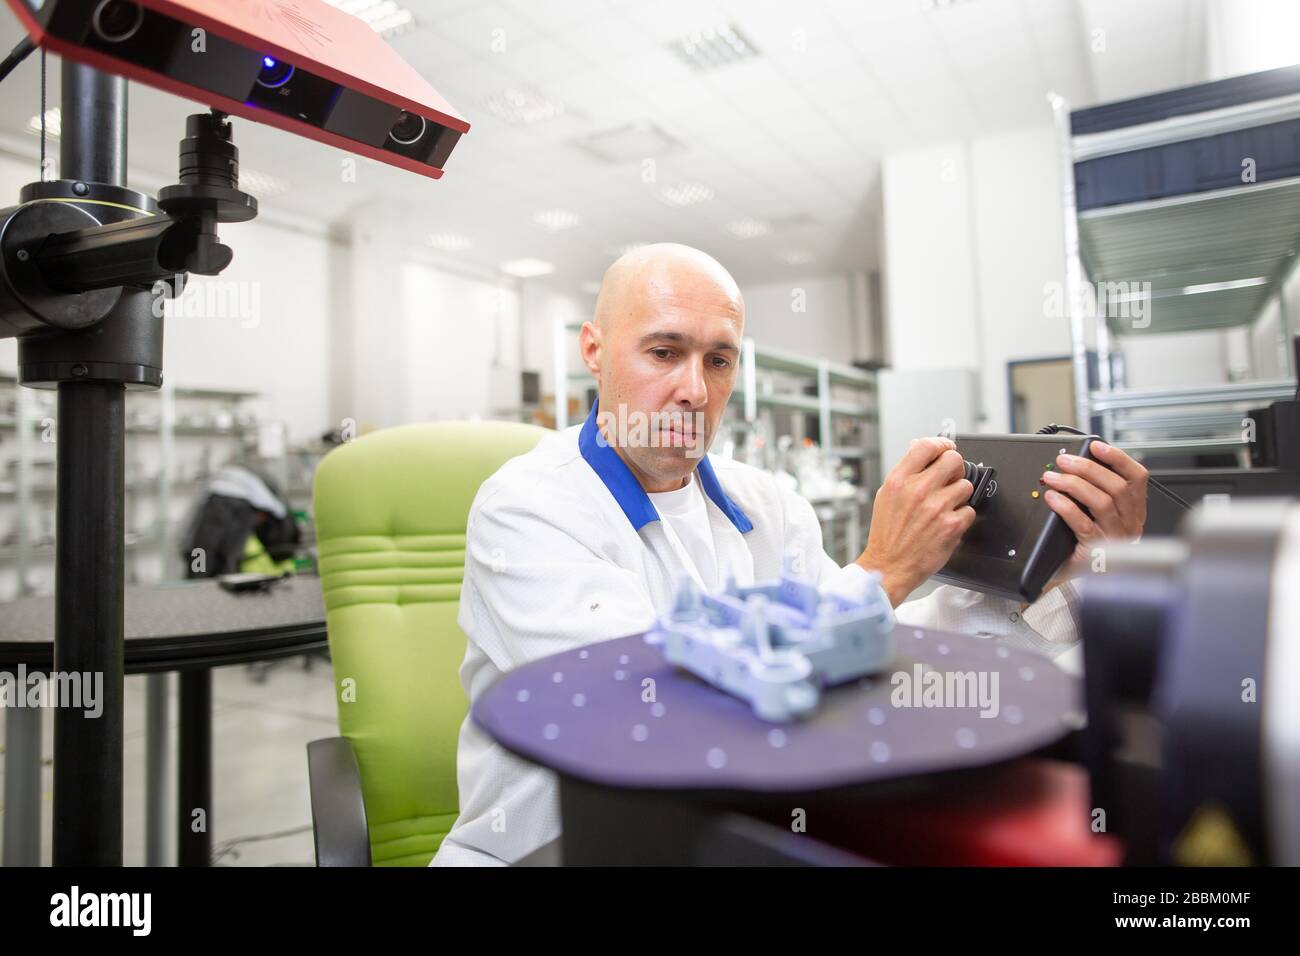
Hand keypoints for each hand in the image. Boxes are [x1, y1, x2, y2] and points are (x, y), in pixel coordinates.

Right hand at [856, 437, 975, 605]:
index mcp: (899, 480)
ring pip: (965, 486)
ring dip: (959, 495)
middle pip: (953, 460)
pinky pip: (969, 510)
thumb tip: (918, 448)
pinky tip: (946, 523)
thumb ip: (905, 471)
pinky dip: (961, 517)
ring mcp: (936, 507)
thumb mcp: (886, 496)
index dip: (941, 444)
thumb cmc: (887, 534)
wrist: (889, 566)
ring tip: (945, 507)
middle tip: (950, 479)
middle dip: (955, 468)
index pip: (927, 446)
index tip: (946, 448)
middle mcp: (918, 490)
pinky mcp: (952, 525)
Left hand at [1040, 440, 1147, 590]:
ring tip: (1052, 478)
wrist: (1082, 579)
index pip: (1137, 478)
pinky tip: (1053, 498)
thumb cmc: (1089, 545)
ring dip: (1074, 485)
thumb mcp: (1099, 516)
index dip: (1118, 458)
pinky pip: (1083, 524)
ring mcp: (1115, 538)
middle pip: (1116, 487)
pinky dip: (1066, 507)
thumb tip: (1077, 463)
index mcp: (1134, 511)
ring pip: (1101, 502)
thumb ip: (1096, 491)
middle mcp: (1130, 524)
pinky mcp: (1098, 551)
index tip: (1096, 446)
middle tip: (1064, 460)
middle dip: (1088, 468)